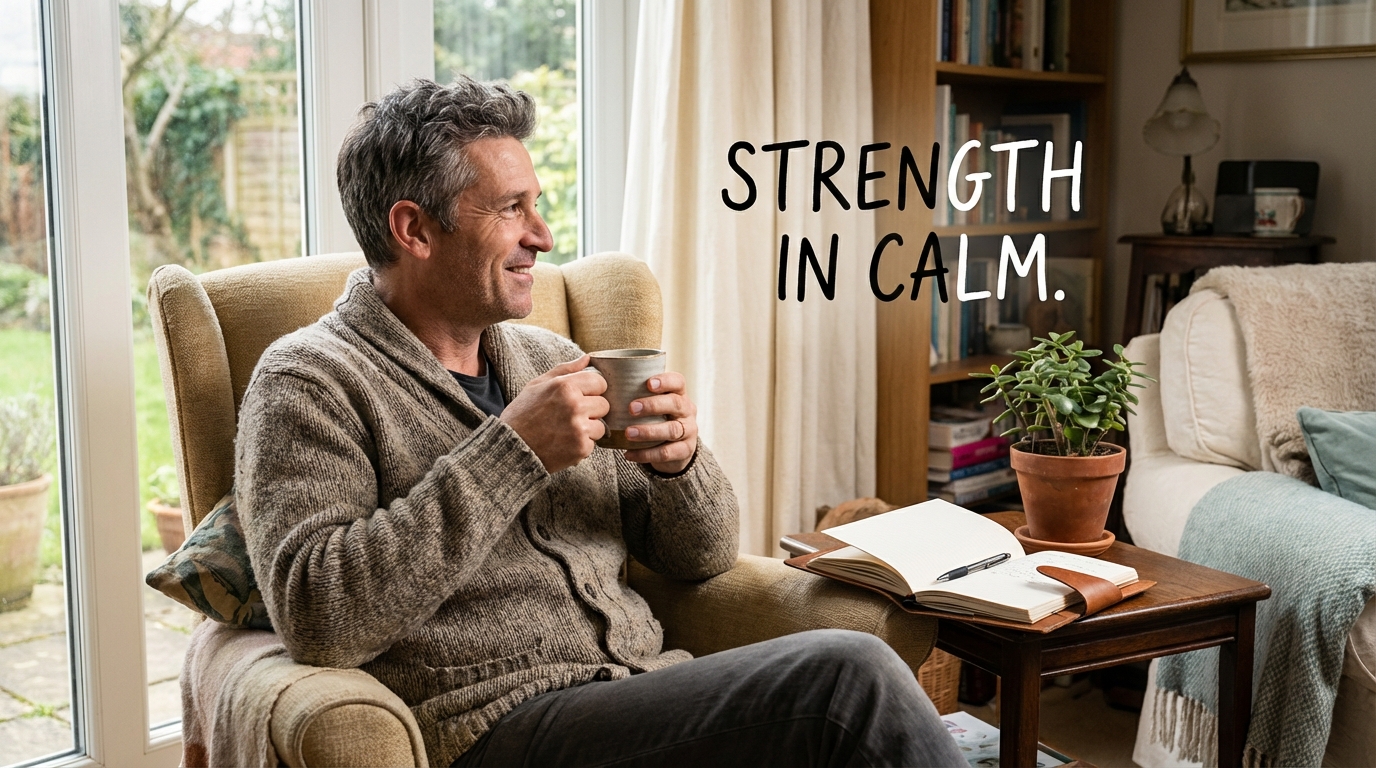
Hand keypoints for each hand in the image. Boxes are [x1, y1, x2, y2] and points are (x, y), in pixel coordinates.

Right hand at [500, 355, 608, 473]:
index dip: (592, 390)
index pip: (600, 382)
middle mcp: (575, 406)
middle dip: (591, 410)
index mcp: (565, 386)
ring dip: (588, 430)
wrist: (510, 448)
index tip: (581, 396)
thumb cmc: (523, 414)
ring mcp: (579, 428)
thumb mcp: (538, 385)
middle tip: (570, 416)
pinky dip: (581, 445)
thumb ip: (565, 370)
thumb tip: (587, 358)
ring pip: (601, 426)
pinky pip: (592, 444)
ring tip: (566, 431)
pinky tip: (563, 443)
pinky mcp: (580, 448)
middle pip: (604, 405)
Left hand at [623, 371, 697, 474]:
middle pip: (675, 404)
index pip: (677, 382)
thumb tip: (601, 383)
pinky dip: (646, 454)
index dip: (665, 381)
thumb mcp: (653, 405)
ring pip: (672, 430)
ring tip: (628, 433)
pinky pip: (666, 452)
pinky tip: (629, 453)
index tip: (648, 384)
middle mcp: (687, 410)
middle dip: (653, 405)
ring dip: (648, 431)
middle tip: (631, 409)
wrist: (676, 449)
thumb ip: (635, 394)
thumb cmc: (657, 419)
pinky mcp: (685, 450)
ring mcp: (688, 431)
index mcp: (679, 394)